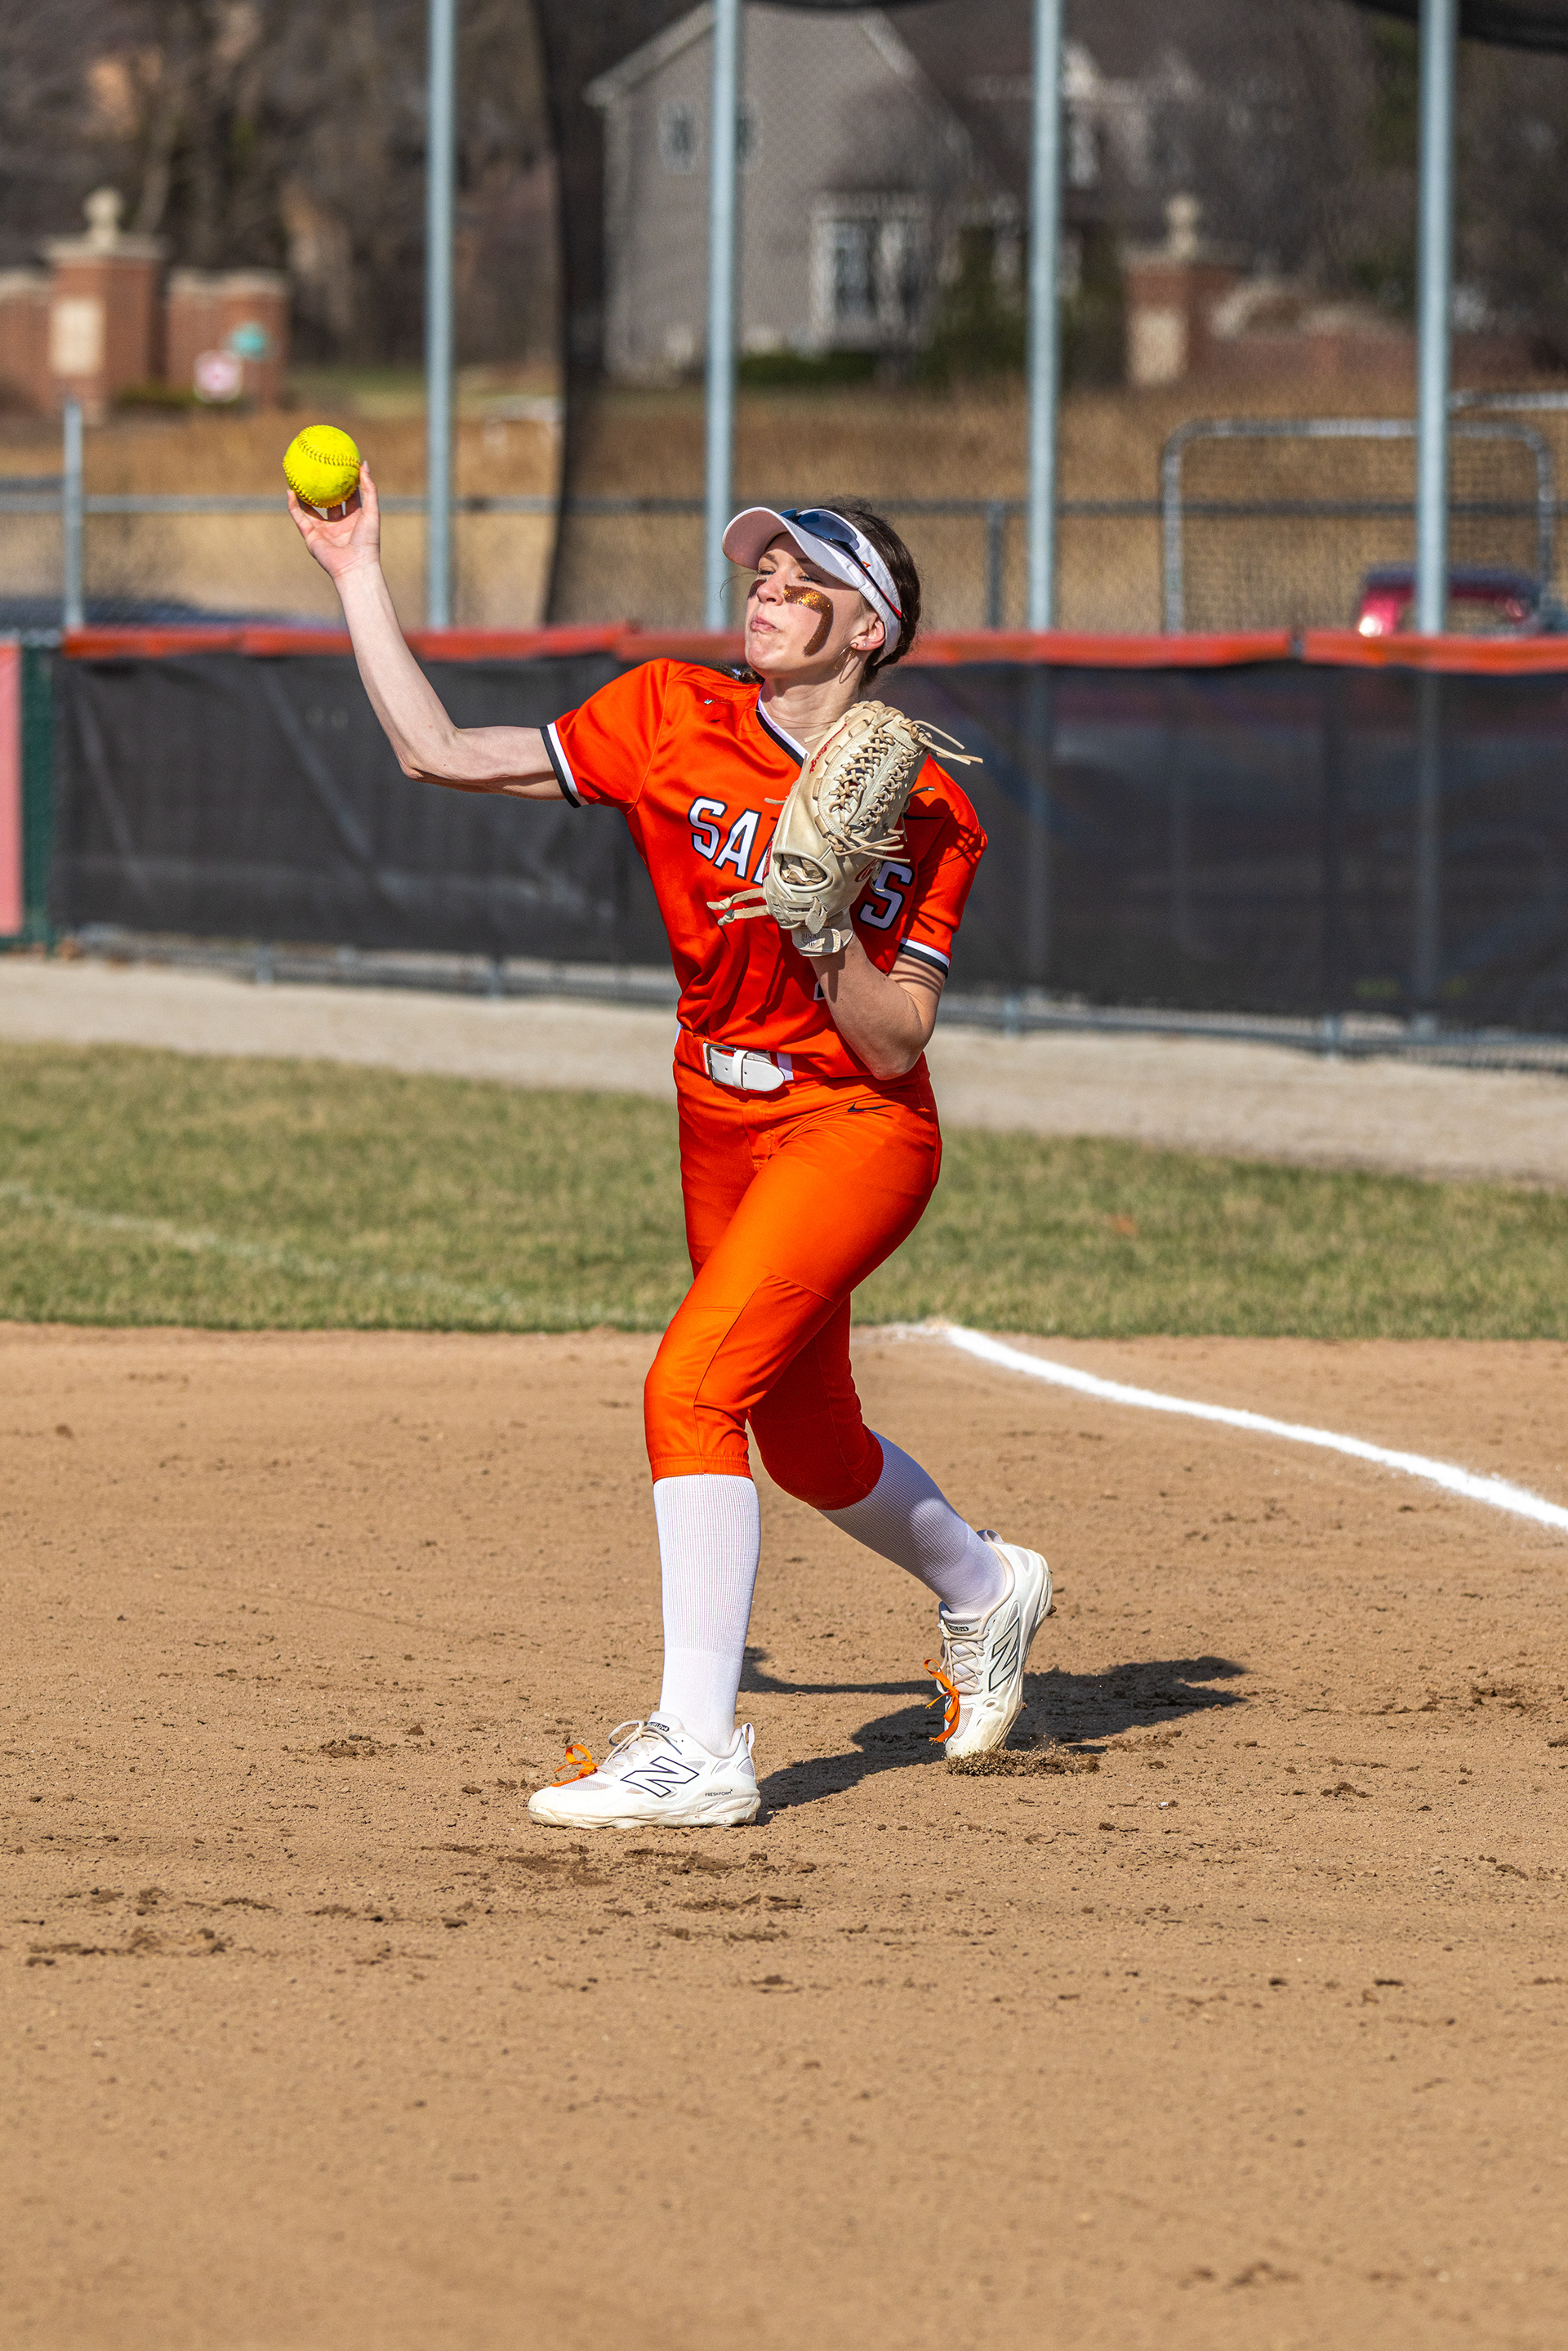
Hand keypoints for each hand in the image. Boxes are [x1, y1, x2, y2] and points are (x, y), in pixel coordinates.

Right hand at [286, 458, 381, 581]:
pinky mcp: (311, 537)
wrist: (355, 566)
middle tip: (318, 468)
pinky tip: (289, 491)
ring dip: (304, 495)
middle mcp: (338, 525)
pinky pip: (300, 518)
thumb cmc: (367, 541)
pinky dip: (293, 505)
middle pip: (330, 502)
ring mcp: (324, 531)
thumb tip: (363, 463)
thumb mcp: (371, 511)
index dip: (346, 482)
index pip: (350, 497)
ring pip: (311, 509)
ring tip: (297, 477)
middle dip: (324, 487)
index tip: (341, 465)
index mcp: (354, 519)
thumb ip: (369, 488)